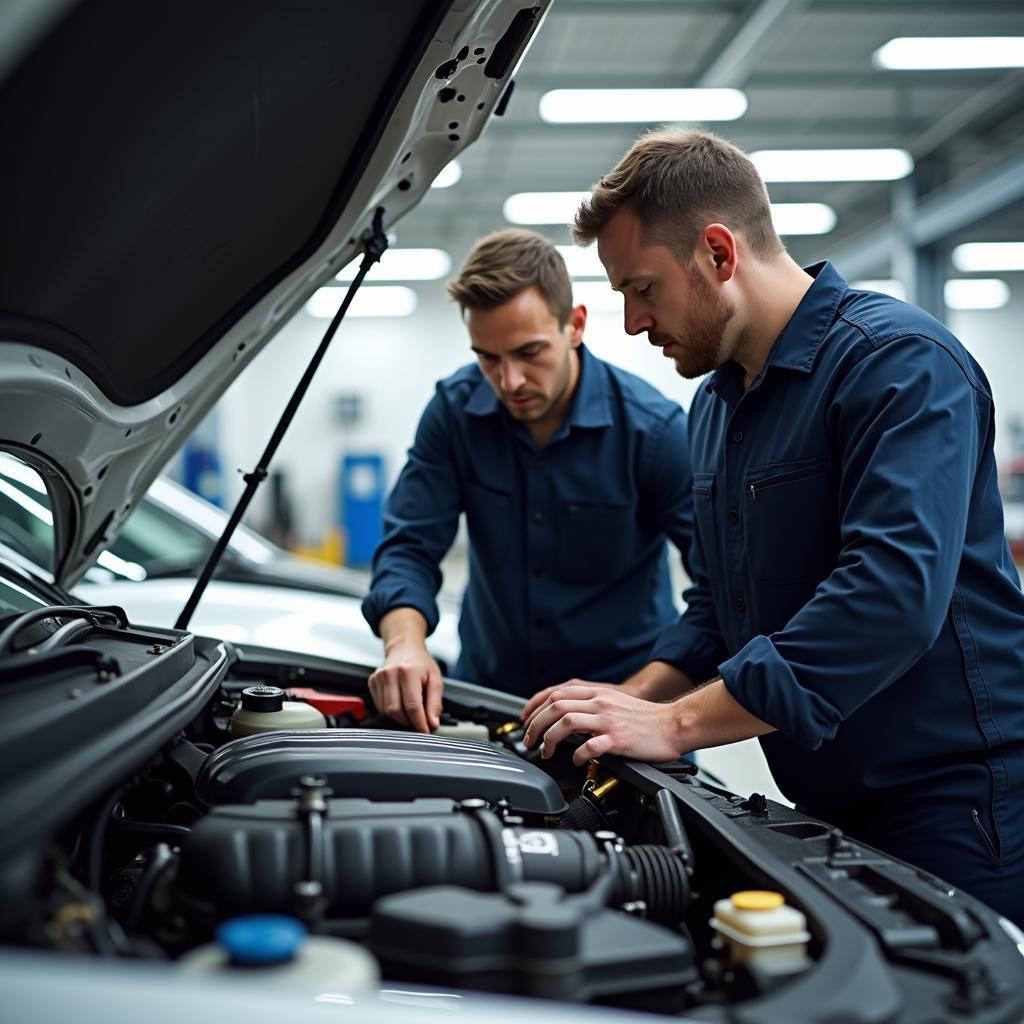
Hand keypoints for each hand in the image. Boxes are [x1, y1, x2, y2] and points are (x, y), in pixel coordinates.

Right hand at [368, 644, 442, 733]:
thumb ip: (435, 703)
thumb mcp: (435, 679)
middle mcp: (390, 673)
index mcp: (408, 671)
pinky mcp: (372, 682)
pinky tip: (399, 701)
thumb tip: (432, 723)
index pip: (412, 706)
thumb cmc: (421, 663)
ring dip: (400, 717)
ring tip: (410, 709)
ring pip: (386, 711)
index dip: (419, 723)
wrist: (404, 647)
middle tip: (419, 720)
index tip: (426, 732)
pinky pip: (380, 706)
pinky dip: (391, 710)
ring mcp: (378, 677)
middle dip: (409, 721)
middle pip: (396, 711)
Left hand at [522, 682, 683, 766]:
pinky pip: (589, 746)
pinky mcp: (618, 739)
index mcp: (597, 693)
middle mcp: (600, 703)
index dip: (535, 706)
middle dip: (536, 724)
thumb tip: (565, 717)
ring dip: (549, 738)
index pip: (556, 693)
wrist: (673, 724)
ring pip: (567, 722)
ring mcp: (608, 721)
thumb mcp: (613, 702)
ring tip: (546, 752)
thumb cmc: (645, 718)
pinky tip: (576, 761)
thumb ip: (591, 705)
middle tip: (529, 740)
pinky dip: (577, 754)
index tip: (526, 720)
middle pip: (556, 706)